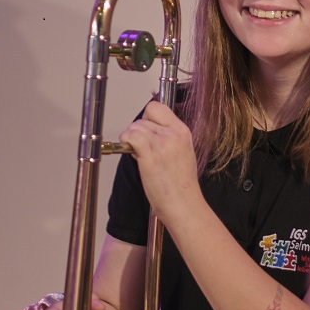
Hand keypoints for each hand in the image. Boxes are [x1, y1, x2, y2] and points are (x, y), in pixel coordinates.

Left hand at [118, 100, 200, 226]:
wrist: (183, 203)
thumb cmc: (180, 185)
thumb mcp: (182, 152)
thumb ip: (168, 137)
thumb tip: (146, 130)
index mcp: (183, 131)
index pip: (158, 107)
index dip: (148, 118)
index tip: (147, 131)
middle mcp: (174, 133)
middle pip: (143, 117)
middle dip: (139, 131)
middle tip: (144, 149)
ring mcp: (162, 142)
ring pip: (135, 126)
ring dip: (131, 139)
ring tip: (142, 156)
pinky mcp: (150, 153)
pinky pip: (130, 136)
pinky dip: (126, 143)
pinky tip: (134, 155)